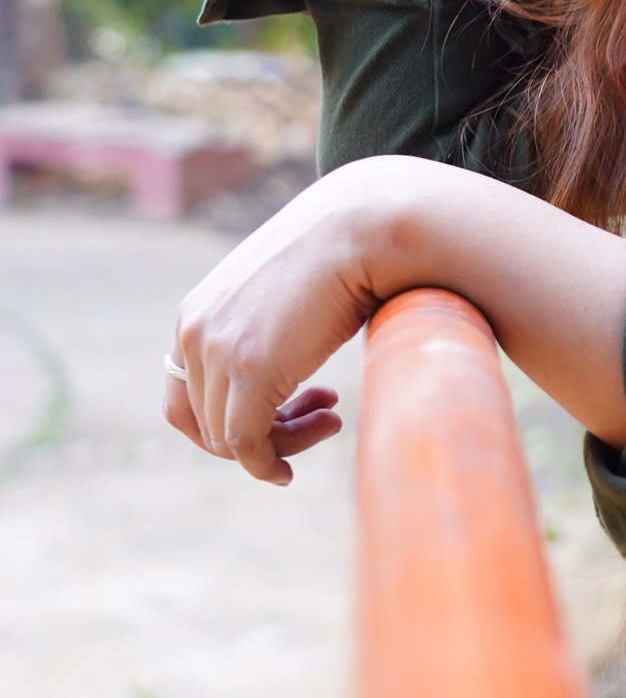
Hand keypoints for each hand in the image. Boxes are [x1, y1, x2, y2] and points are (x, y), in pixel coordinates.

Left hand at [164, 154, 625, 485]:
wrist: (367, 227)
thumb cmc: (339, 253)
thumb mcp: (284, 294)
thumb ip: (264, 327)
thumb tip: (280, 360)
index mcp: (196, 313)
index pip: (186, 395)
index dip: (230, 418)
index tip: (285, 412)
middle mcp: (193, 333)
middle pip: (204, 422)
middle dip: (259, 432)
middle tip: (319, 417)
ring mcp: (217, 352)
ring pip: (230, 439)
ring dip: (282, 442)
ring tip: (331, 419)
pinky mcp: (250, 373)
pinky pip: (247, 445)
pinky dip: (268, 466)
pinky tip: (293, 470)